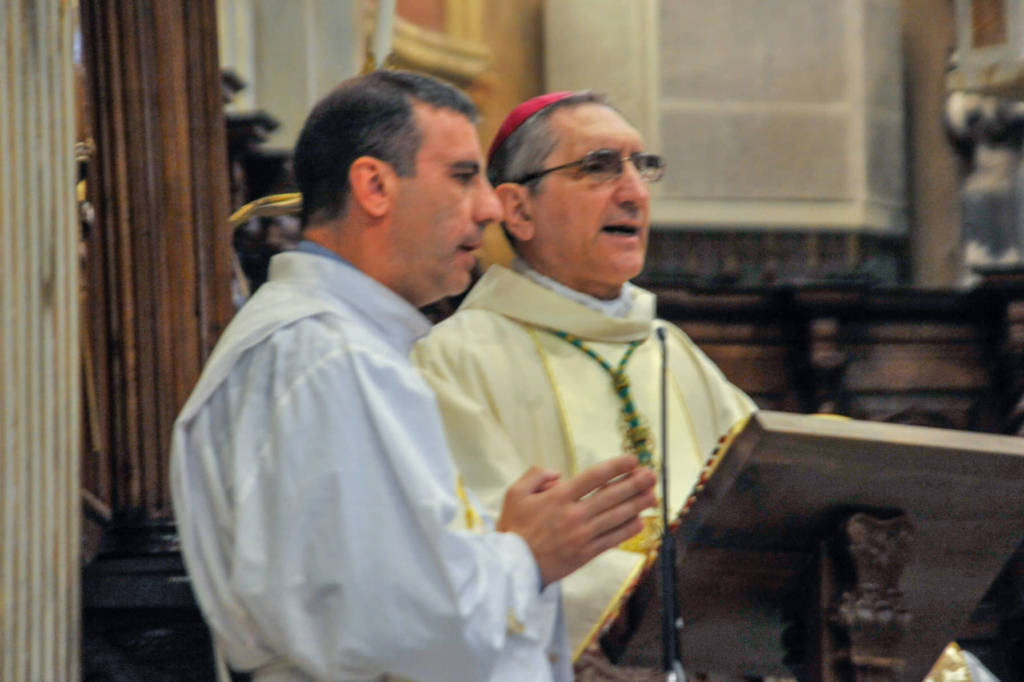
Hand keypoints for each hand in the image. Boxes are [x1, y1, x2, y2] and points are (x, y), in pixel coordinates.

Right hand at [496, 455, 656, 586]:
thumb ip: (536, 475)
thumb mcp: (514, 493)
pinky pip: (612, 540)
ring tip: (653, 496)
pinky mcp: (586, 554)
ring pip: (616, 517)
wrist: (511, 567)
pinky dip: (627, 531)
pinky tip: (640, 522)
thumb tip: (559, 473)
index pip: (594, 477)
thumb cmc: (513, 528)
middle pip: (611, 496)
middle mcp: (575, 515)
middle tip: (652, 475)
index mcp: (558, 497)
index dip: (616, 467)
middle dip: (635, 484)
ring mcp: (582, 536)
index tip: (632, 460)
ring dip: (637, 505)